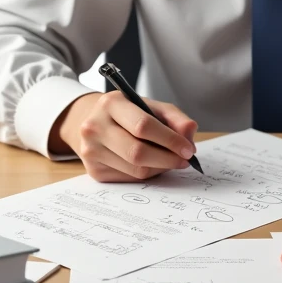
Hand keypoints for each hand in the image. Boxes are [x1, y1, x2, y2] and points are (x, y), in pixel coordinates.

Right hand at [50, 91, 197, 181]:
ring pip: (135, 170)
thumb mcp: (151, 106)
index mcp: (110, 103)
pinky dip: (148, 174)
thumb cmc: (128, 113)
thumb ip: (174, 117)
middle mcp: (95, 127)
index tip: (188, 149)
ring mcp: (91, 151)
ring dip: (160, 168)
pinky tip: (153, 164)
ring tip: (171, 160)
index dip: (170, 140)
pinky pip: (130, 179)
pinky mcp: (94, 171)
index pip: (143, 125)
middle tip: (184, 160)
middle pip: (137, 152)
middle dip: (167, 159)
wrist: (94, 121)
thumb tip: (190, 132)